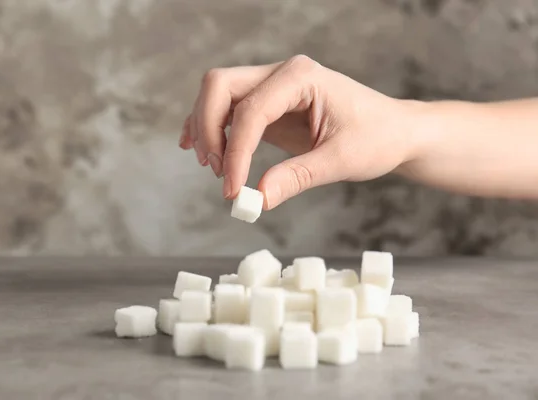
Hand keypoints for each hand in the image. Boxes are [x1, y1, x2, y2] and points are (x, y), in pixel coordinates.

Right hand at [179, 55, 418, 209]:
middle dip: (208, 129)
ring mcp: (273, 86)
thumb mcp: (341, 160)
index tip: (232, 190)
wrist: (394, 132)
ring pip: (218, 95)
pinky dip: (210, 127)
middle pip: (220, 86)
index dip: (235, 152)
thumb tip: (257, 199)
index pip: (252, 110)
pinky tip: (197, 147)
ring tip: (214, 168)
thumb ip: (297, 177)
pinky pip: (228, 109)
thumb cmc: (377, 138)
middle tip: (216, 172)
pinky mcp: (268, 105)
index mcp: (302, 77)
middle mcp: (282, 74)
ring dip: (206, 129)